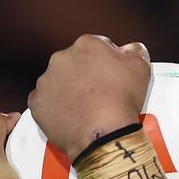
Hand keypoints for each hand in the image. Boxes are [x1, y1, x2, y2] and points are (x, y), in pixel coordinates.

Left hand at [29, 35, 150, 157]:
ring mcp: (47, 80)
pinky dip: (55, 107)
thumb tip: (131, 49)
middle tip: (98, 94)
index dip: (105, 62)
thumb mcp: (141, 68)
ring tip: (83, 108)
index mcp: (86, 45)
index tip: (110, 76)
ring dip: (68, 90)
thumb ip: (135, 52)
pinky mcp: (37, 101)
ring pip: (58, 82)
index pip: (96, 47)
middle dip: (84, 75)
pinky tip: (69, 116)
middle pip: (74, 63)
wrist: (101, 133)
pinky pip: (45, 101)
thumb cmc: (121, 100)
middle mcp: (62, 58)